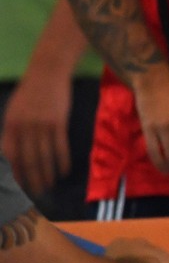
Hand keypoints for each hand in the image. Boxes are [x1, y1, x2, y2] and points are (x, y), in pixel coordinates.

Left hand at [0, 70, 72, 196]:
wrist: (48, 71)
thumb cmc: (31, 91)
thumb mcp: (15, 109)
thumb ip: (14, 130)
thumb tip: (13, 152)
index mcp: (11, 124)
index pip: (10, 154)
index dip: (14, 171)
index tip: (19, 184)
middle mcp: (24, 126)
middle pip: (28, 158)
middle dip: (32, 177)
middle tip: (36, 192)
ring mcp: (42, 124)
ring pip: (44, 155)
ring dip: (47, 173)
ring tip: (50, 185)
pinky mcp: (58, 122)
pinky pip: (60, 146)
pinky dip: (62, 160)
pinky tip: (64, 170)